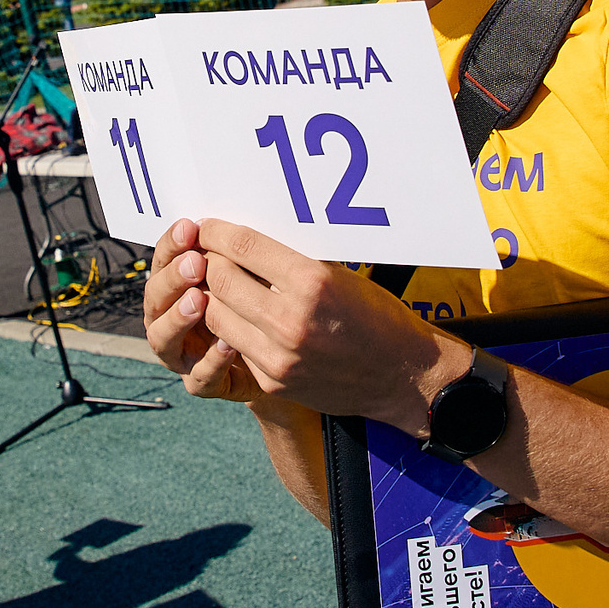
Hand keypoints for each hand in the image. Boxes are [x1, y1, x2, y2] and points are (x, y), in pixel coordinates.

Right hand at [143, 218, 262, 402]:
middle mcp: (169, 318)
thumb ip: (240, 253)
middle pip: (154, 296)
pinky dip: (210, 361)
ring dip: (178, 318)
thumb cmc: (269, 303)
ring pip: (161, 338)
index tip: (189, 227)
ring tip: (199, 300)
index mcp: (177, 284)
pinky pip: (198, 377)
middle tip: (195, 263)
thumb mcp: (257, 273)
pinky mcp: (203, 383)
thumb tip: (239, 216)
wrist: (288, 357)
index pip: (164, 259)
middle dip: (173, 277)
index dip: (173, 244)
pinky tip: (227, 345)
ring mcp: (182, 354)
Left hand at [192, 218, 468, 433]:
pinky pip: (234, 346)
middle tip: (206, 254)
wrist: (403, 375)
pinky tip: (239, 316)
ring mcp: (279, 356)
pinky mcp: (273, 380)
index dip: (216, 233)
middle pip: (220, 280)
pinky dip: (231, 327)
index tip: (205, 226)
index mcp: (312, 283)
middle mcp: (291, 320)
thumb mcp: (340, 275)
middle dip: (207, 263)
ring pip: (216, 315)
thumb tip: (244, 241)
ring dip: (213, 297)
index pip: (243, 247)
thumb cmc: (376, 317)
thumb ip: (291, 261)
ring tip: (221, 285)